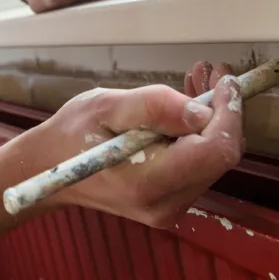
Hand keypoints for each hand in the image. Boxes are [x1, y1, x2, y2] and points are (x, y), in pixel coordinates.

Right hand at [22, 69, 241, 228]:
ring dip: (211, 118)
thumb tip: (201, 112)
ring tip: (196, 81)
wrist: (49, 169)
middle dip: (222, 110)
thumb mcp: (105, 107)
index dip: (229, 113)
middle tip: (210, 72)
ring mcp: (171, 207)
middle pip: (220, 156)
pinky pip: (199, 164)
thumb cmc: (72, 135)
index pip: (215, 152)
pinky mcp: (171, 201)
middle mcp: (166, 204)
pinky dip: (199, 133)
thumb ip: (153, 107)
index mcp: (148, 183)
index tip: (224, 81)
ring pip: (213, 159)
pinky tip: (185, 107)